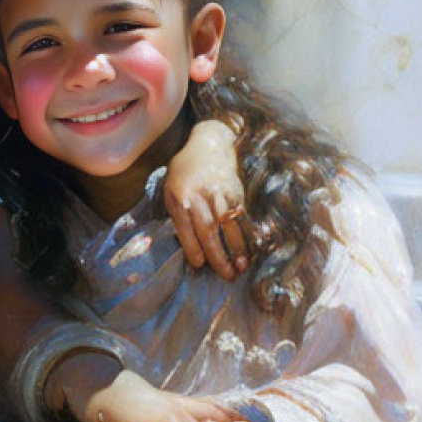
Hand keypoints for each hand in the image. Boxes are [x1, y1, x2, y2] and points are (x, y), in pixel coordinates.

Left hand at [165, 119, 250, 278]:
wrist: (209, 146)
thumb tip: (188, 246)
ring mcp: (220, 194)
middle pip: (209, 230)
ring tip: (241, 267)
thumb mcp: (171, 191)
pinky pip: (241, 218)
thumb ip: (177, 216)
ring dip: (237, 249)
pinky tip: (250, 249)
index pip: (186, 229)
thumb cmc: (185, 174)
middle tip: (226, 276)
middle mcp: (200, 196)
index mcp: (180, 198)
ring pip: (228, 226)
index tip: (199, 265)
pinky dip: (246, 235)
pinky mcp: (236, 192)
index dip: (193, 248)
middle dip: (218, 256)